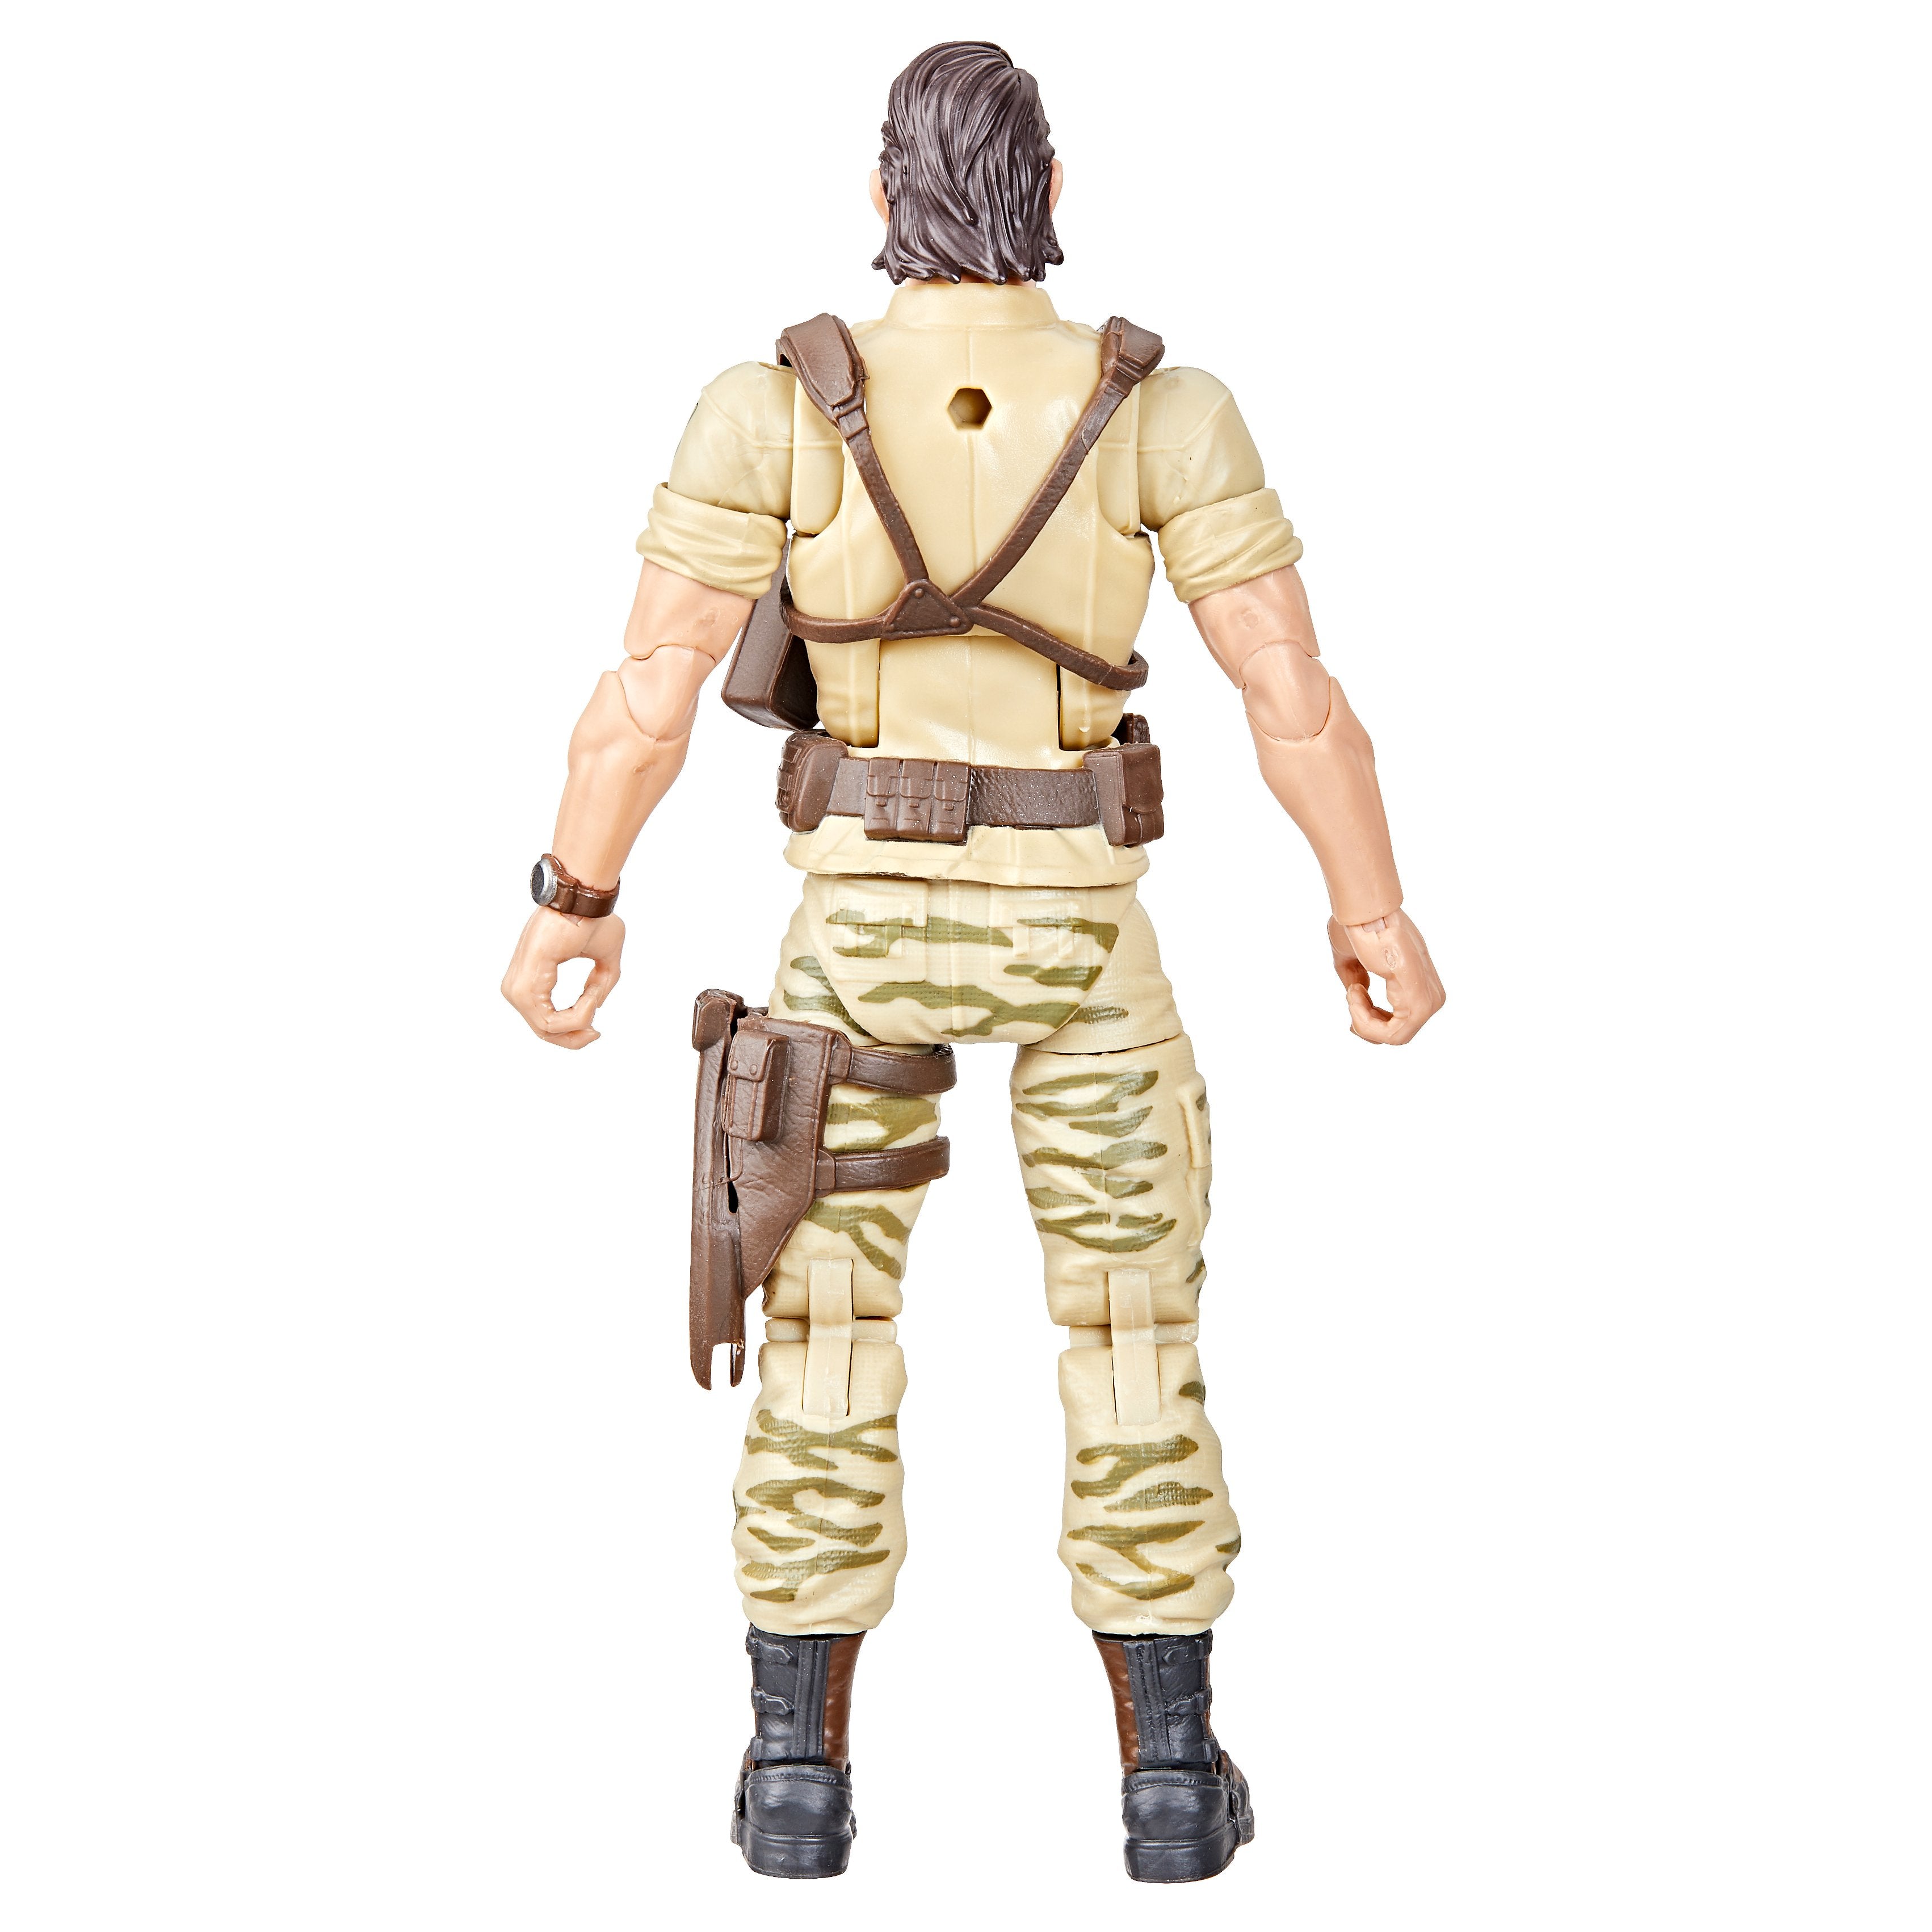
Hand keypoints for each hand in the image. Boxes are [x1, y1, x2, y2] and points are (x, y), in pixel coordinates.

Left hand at [501, 907, 624, 1048]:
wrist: (585, 900)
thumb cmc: (593, 920)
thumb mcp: (605, 959)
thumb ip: (599, 985)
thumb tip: (593, 1008)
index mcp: (529, 979)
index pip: (543, 1022)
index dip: (573, 1032)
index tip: (597, 1028)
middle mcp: (516, 987)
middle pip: (543, 1033)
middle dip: (574, 1039)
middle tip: (596, 1032)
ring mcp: (517, 988)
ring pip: (548, 1030)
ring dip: (579, 1022)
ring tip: (594, 1000)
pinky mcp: (525, 986)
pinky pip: (549, 1021)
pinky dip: (576, 1016)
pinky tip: (589, 1001)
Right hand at [1327, 909, 1443, 1044]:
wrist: (1362, 911)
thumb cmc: (1357, 927)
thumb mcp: (1353, 960)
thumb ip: (1358, 978)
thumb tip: (1358, 994)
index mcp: (1421, 980)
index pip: (1405, 1022)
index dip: (1372, 1022)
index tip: (1351, 997)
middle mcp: (1431, 991)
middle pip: (1399, 1034)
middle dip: (1366, 1025)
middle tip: (1351, 996)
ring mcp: (1428, 997)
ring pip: (1396, 1037)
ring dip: (1362, 1021)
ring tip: (1353, 992)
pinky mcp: (1419, 1000)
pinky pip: (1393, 1033)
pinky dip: (1365, 1021)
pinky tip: (1356, 993)